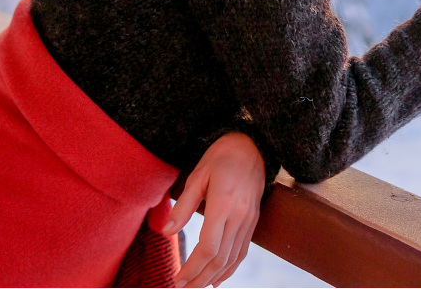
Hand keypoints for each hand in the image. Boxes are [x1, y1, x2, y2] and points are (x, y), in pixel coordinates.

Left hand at [163, 132, 265, 286]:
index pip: (209, 247)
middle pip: (220, 258)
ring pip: (232, 259)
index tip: (177, 279)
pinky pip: (242, 251)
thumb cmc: (221, 156)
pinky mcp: (253, 220)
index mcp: (224, 203)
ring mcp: (249, 219)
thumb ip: (183, 206)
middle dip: (200, 278)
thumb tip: (166, 232)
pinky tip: (217, 278)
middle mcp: (240, 215)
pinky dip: (230, 268)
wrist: (253, 145)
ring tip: (195, 287)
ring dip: (213, 277)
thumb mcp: (197, 175)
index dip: (192, 268)